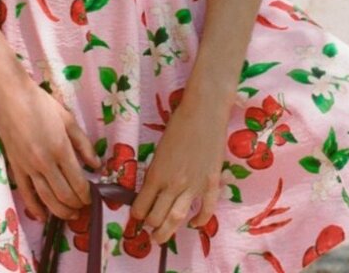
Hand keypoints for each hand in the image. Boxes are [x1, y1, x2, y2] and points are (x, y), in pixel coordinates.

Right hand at [0, 77, 99, 222]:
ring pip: (46, 199)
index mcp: (60, 148)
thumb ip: (83, 143)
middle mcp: (45, 162)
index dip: (86, 194)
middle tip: (83, 208)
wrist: (10, 98)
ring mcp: (28, 168)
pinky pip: (26, 194)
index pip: (77, 181)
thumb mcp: (68, 119)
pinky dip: (35, 209)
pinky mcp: (15, 169)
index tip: (91, 197)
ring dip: (60, 211)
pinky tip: (44, 217)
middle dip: (76, 205)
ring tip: (71, 216)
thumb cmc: (41, 104)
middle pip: (64, 194)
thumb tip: (96, 165)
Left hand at [130, 89, 232, 245]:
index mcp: (156, 173)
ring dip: (168, 232)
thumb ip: (156, 170)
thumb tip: (152, 188)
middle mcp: (173, 184)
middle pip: (158, 216)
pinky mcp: (211, 183)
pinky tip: (193, 224)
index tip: (137, 216)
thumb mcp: (159, 148)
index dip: (137, 214)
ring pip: (178, 219)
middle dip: (150, 227)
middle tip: (149, 230)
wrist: (204, 111)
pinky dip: (200, 221)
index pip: (142, 205)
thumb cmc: (178, 123)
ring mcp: (194, 185)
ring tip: (161, 237)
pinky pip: (206, 210)